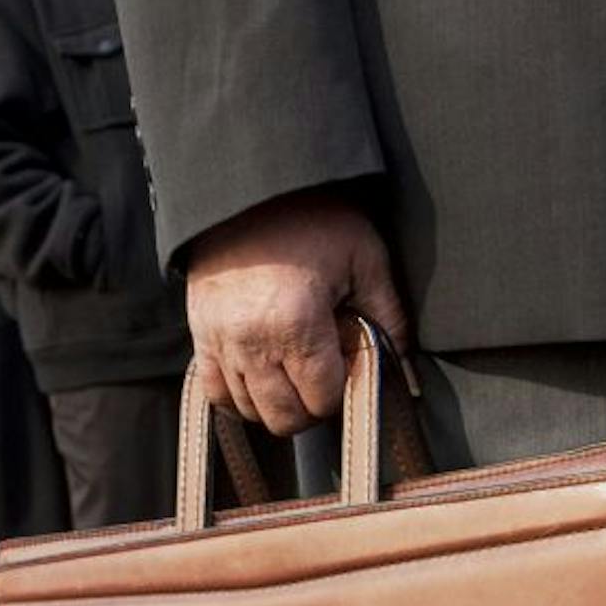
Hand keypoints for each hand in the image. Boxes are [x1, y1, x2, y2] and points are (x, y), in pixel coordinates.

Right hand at [184, 189, 409, 435]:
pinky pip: (215, 393)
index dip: (343, 390)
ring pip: (249, 411)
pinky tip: (261, 379)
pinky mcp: (200, 335)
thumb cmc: (311, 218)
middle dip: (312, 407)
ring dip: (277, 403)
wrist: (248, 188)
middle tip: (324, 375)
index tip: (348, 362)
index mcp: (297, 324)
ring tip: (295, 371)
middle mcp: (253, 342)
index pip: (322, 400)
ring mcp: (221, 342)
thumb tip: (405, 366)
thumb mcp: (364, 257)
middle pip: (284, 417)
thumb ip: (389, 316)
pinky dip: (238, 397)